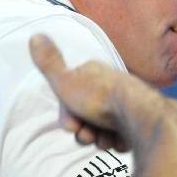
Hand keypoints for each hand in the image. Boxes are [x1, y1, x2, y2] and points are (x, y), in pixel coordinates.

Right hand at [29, 33, 176, 150]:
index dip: (67, 117)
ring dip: (100, 139)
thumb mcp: (64, 81)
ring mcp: (127, 104)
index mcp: (95, 74)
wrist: (138, 113)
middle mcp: (112, 86)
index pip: (71, 99)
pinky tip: (120, 140)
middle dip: (84, 132)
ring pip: (105, 129)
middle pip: (88, 116)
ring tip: (105, 140)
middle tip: (87, 137)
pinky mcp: (140, 121)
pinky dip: (118, 141)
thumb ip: (48, 62)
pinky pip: (123, 136)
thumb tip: (35, 36)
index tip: (70, 127)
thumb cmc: (99, 98)